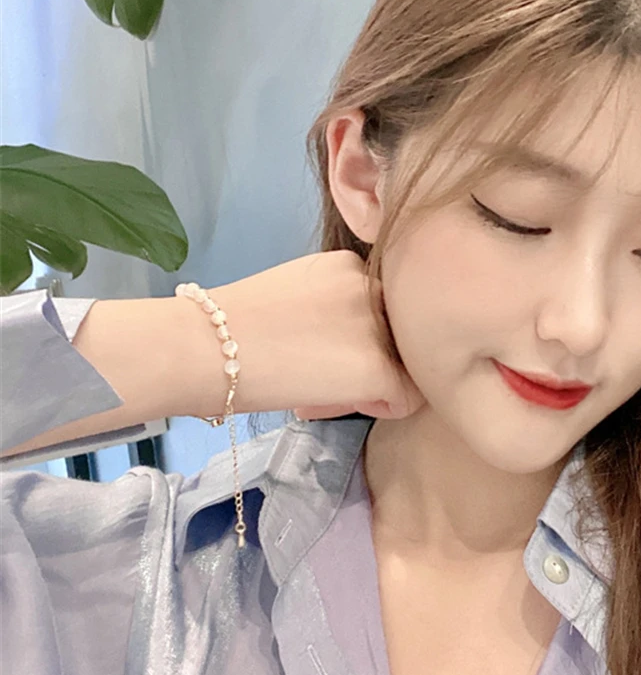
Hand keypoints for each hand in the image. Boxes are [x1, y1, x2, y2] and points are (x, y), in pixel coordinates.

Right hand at [206, 251, 425, 421]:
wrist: (200, 347)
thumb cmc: (226, 328)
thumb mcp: (292, 296)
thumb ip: (329, 311)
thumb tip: (347, 346)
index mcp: (349, 265)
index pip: (378, 308)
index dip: (352, 338)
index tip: (312, 354)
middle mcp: (372, 286)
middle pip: (395, 335)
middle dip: (365, 361)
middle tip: (318, 380)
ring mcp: (378, 326)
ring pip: (404, 365)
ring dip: (371, 386)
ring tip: (321, 395)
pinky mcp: (378, 368)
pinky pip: (406, 397)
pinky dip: (379, 409)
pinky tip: (331, 405)